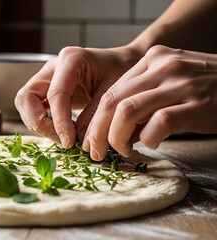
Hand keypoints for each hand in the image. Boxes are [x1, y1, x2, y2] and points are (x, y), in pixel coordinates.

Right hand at [14, 46, 140, 147]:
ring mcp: (47, 77)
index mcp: (71, 59)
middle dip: (39, 122)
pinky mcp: (47, 89)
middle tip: (62, 139)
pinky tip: (62, 131)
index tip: (69, 142)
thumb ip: (95, 117)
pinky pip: (33, 107)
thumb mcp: (114, 94)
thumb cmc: (123, 71)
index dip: (58, 122)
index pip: (54, 94)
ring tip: (63, 137)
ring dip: (39, 124)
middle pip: (27, 96)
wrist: (125, 63)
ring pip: (25, 103)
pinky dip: (43, 122)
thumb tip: (81, 144)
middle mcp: (53, 66)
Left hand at [84, 45, 216, 159]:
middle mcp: (163, 67)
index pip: (111, 91)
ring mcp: (180, 84)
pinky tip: (151, 144)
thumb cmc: (206, 89)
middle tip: (96, 151)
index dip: (94, 119)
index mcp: (153, 59)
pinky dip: (148, 139)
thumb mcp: (171, 81)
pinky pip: (158, 124)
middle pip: (112, 101)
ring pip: (127, 111)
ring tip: (122, 150)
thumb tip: (112, 128)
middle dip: (97, 131)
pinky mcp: (196, 104)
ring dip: (116, 137)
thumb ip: (143, 97)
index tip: (90, 139)